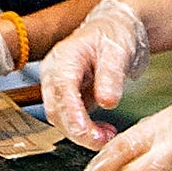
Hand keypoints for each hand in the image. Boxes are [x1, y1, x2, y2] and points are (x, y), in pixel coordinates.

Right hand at [42, 0, 149, 147]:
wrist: (113, 30)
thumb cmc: (113, 35)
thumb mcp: (117, 50)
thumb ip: (111, 75)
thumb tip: (107, 102)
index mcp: (64, 57)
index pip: (63, 89)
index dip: (72, 113)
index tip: (85, 131)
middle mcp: (54, 73)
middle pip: (56, 110)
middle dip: (77, 130)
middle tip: (103, 140)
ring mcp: (57, 87)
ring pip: (60, 119)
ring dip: (82, 133)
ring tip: (107, 136)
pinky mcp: (66, 98)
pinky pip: (69, 120)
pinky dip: (85, 131)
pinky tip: (103, 132)